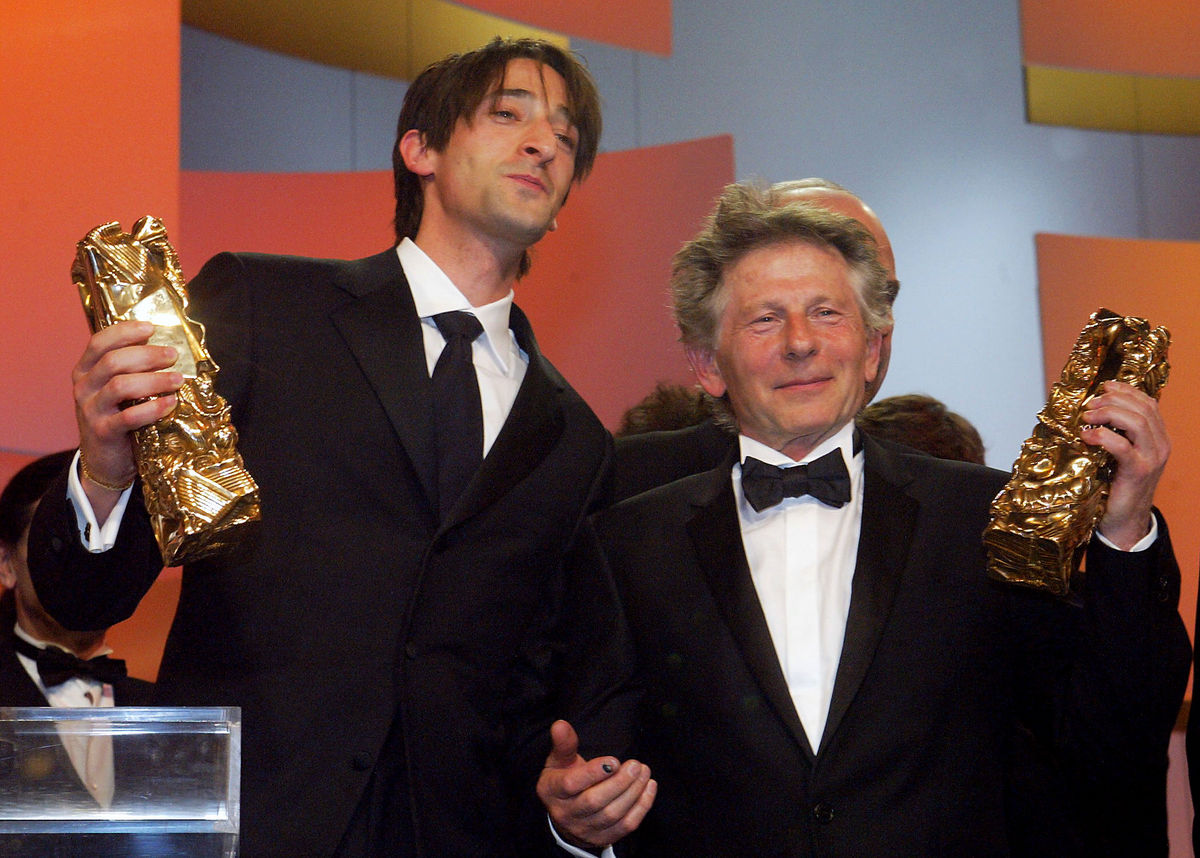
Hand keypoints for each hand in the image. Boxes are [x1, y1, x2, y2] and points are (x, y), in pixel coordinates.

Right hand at [73, 321, 181, 513]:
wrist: (106, 461)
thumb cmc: (119, 418)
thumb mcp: (119, 391)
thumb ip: (133, 369)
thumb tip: (167, 348)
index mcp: (85, 370)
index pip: (100, 342)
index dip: (125, 331)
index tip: (152, 328)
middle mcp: (83, 387)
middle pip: (113, 361)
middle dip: (147, 355)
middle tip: (173, 355)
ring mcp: (90, 410)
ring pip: (120, 386)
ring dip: (154, 380)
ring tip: (178, 379)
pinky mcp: (102, 432)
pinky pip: (128, 417)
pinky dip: (153, 408)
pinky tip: (171, 403)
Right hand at [537, 720, 654, 849]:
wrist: (566, 815)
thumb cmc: (564, 779)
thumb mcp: (559, 760)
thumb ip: (564, 743)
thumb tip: (561, 724)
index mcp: (552, 790)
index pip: (571, 784)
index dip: (594, 772)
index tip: (614, 760)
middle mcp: (566, 813)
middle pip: (595, 801)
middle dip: (619, 783)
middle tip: (636, 765)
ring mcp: (584, 829)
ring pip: (612, 814)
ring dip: (633, 793)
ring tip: (644, 772)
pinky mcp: (602, 838)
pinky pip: (625, 826)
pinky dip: (641, 807)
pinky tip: (649, 788)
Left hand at [1081, 381, 1169, 548]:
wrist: (1124, 520)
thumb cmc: (1117, 485)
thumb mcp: (1121, 455)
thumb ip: (1117, 434)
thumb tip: (1093, 412)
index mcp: (1158, 438)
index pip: (1148, 404)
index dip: (1126, 391)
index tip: (1105, 386)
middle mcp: (1160, 445)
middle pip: (1143, 409)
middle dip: (1114, 400)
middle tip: (1091, 404)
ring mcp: (1152, 459)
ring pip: (1137, 422)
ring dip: (1108, 414)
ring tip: (1088, 417)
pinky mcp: (1138, 472)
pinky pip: (1122, 446)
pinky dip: (1103, 436)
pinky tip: (1087, 436)